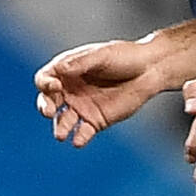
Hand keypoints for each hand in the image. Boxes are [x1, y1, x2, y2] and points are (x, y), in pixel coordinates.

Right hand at [34, 40, 160, 147]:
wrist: (149, 70)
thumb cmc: (125, 56)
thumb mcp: (102, 55)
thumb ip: (81, 63)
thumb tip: (60, 70)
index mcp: (68, 70)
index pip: (45, 79)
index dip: (45, 84)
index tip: (55, 86)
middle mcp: (71, 90)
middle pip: (48, 102)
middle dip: (45, 108)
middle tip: (50, 112)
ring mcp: (82, 107)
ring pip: (63, 121)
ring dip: (60, 128)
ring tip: (61, 134)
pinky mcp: (95, 121)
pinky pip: (82, 133)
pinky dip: (78, 138)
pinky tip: (78, 141)